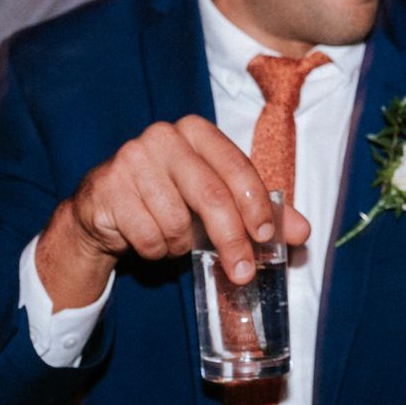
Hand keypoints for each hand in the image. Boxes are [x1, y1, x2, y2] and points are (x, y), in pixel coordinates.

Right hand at [36, 116, 310, 309]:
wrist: (103, 208)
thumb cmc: (170, 198)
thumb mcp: (216, 200)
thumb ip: (260, 212)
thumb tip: (302, 231)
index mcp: (197, 131)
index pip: (237, 168)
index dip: (255, 207)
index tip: (267, 239)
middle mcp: (163, 137)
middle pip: (211, 196)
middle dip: (231, 240)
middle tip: (242, 273)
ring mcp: (131, 159)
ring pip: (177, 221)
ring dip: (182, 245)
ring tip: (174, 238)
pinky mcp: (107, 188)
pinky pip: (147, 235)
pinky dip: (155, 249)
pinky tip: (148, 238)